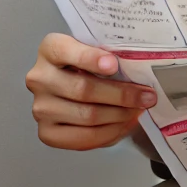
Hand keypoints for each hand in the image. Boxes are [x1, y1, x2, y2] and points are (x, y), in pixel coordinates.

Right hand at [25, 33, 156, 149]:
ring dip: (119, 115)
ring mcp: (40, 107)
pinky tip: (124, 124)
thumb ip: (111, 52)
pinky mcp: (47, 132)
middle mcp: (39, 77)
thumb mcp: (98, 49)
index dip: (90, 59)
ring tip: (138, 110)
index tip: (114, 65)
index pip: (65, 51)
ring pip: (86, 115)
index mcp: (50, 49)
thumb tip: (140, 70)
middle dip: (121, 95)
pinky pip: (82, 138)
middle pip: (83, 89)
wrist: (76, 84)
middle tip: (147, 96)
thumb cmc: (93, 64)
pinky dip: (109, 132)